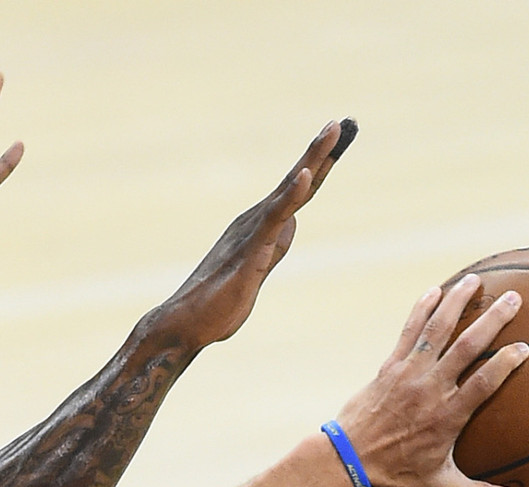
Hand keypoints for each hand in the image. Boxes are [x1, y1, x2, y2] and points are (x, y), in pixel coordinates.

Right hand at [148, 119, 355, 349]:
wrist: (185, 323)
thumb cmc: (218, 302)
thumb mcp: (259, 268)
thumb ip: (275, 245)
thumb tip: (291, 223)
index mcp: (262, 226)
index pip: (299, 191)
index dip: (321, 165)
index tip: (339, 136)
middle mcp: (257, 220)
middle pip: (298, 180)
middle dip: (322, 150)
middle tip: (343, 121)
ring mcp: (253, 232)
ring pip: (289, 189)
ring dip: (312, 159)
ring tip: (332, 131)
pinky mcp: (250, 250)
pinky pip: (275, 218)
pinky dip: (292, 195)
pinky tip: (306, 175)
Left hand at [330, 275, 528, 486]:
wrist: (347, 461)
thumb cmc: (395, 475)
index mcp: (448, 416)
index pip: (484, 383)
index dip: (506, 363)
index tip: (525, 347)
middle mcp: (430, 389)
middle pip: (467, 347)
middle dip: (492, 320)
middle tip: (514, 298)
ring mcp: (408, 374)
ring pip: (436, 330)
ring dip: (457, 302)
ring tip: (475, 281)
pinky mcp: (389, 366)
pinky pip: (408, 331)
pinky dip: (421, 309)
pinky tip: (436, 290)